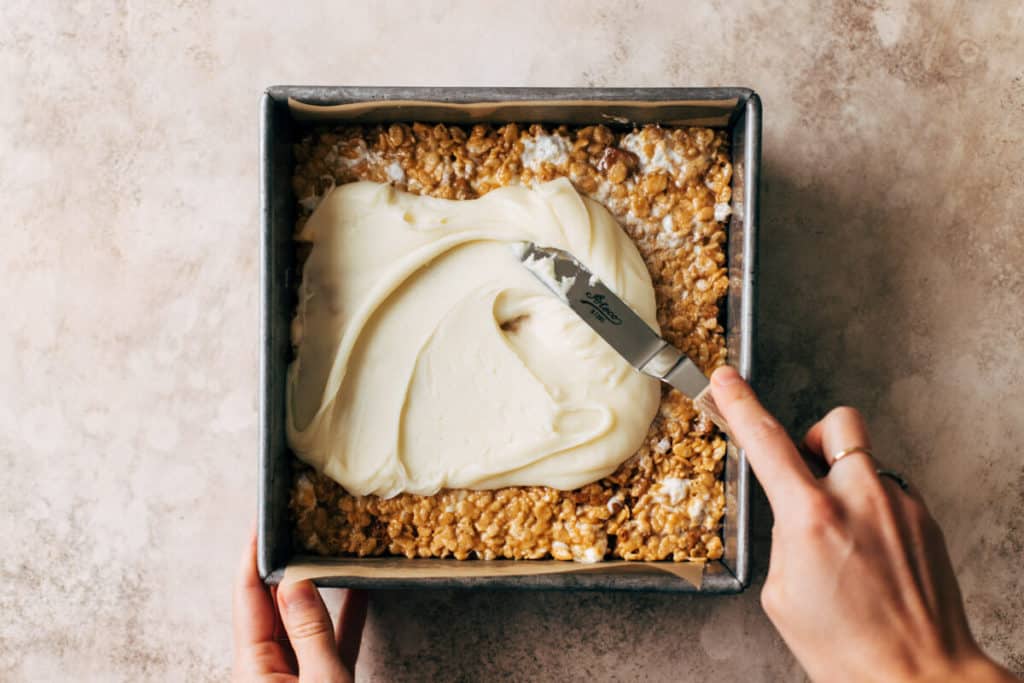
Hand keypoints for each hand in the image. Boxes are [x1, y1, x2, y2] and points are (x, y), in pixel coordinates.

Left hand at [232, 530, 366, 681]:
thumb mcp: (320, 680)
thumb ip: (310, 632)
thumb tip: (296, 581)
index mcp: (255, 667)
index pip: (249, 598)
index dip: (255, 556)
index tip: (263, 523)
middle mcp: (269, 668)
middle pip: (275, 604)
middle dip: (288, 564)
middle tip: (300, 526)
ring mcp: (296, 674)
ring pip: (306, 619)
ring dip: (320, 587)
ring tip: (328, 550)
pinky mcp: (322, 680)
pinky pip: (332, 641)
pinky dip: (347, 616)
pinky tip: (360, 590)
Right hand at [709, 366, 1017, 682]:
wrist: (919, 678)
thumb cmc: (848, 650)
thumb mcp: (783, 594)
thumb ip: (784, 536)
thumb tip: (795, 513)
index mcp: (813, 519)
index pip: (767, 442)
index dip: (741, 404)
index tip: (726, 380)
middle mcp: (861, 500)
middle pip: (835, 423)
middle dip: (813, 438)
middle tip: (805, 471)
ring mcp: (900, 506)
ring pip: (864, 458)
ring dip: (845, 479)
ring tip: (843, 531)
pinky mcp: (927, 520)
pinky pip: (889, 492)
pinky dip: (872, 510)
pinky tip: (870, 552)